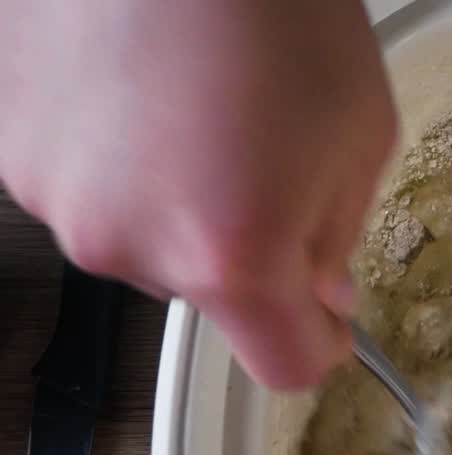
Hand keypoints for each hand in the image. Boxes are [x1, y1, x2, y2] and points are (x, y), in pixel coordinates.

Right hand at [0, 0, 396, 388]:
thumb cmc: (275, 4)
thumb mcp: (360, 131)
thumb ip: (338, 234)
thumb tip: (320, 289)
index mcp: (228, 254)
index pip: (283, 365)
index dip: (316, 343)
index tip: (326, 316)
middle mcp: (126, 246)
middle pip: (209, 296)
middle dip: (247, 249)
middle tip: (267, 156)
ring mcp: (55, 199)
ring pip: (144, 240)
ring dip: (178, 202)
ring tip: (200, 108)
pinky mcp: (8, 151)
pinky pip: (90, 188)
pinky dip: (122, 161)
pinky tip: (143, 90)